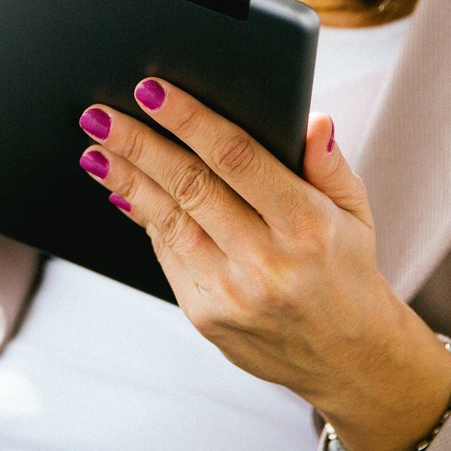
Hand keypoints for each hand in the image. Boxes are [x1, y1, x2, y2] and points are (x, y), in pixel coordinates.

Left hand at [79, 78, 450, 450]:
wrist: (349, 360)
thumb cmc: (346, 269)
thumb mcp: (355, 213)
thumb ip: (329, 164)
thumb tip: (313, 118)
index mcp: (307, 226)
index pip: (238, 158)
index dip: (190, 120)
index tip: (152, 90)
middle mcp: (267, 262)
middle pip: (190, 187)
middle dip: (139, 146)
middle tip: (99, 115)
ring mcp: (232, 294)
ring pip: (167, 221)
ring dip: (126, 180)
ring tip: (95, 148)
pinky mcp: (206, 317)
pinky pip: (168, 254)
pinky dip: (143, 217)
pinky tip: (121, 189)